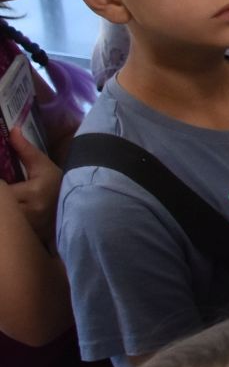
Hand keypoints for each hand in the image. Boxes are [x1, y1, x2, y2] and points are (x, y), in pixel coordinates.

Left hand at [6, 126, 60, 245]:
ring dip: (5, 210)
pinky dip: (9, 221)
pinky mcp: (29, 236)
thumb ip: (26, 150)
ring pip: (6, 217)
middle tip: (8, 187)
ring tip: (11, 198)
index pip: (1, 191)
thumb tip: (12, 130)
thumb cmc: (60, 185)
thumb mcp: (44, 166)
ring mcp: (29, 227)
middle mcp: (29, 212)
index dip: (1, 186)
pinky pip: (11, 230)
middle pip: (3, 206)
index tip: (4, 180)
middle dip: (3, 198)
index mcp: (32, 193)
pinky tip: (13, 213)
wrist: (81, 208)